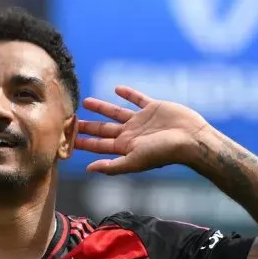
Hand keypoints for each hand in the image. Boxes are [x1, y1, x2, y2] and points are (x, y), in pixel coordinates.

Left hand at [76, 86, 209, 174]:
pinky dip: (128, 94)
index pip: (98, 145)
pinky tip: (117, 88)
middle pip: (103, 129)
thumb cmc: (163, 153)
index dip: (83, 141)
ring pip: (116, 112)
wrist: (190, 139)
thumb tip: (89, 170)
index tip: (67, 137)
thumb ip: (112, 166)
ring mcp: (141, 121)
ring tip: (86, 101)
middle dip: (88, 126)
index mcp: (125, 147)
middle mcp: (131, 134)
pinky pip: (137, 99)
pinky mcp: (153, 108)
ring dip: (102, 108)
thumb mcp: (134, 161)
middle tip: (70, 119)